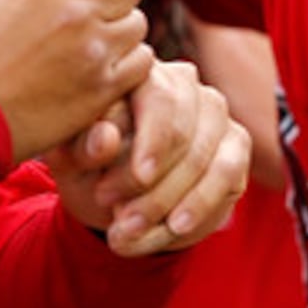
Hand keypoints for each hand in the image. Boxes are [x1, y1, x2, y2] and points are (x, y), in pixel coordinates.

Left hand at [48, 58, 254, 255]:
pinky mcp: (235, 145)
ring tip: (137, 232)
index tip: (139, 179)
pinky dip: (200, 206)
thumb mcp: (72, 160)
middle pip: (185, 132)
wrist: (115, 196)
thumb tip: (106, 136)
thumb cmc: (89, 166)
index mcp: (142, 74)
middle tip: (121, 222)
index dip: (153, 140)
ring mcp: (215, 113)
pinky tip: (176, 227)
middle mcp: (186, 85)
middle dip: (155, 185)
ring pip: (208, 158)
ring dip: (173, 201)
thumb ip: (82, 147)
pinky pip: (228, 175)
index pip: (161, 99)